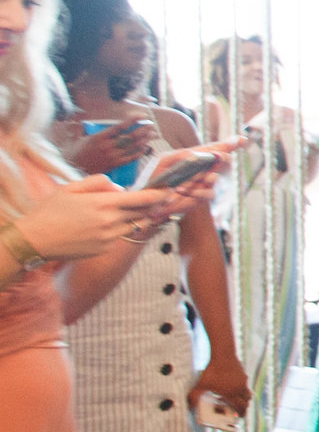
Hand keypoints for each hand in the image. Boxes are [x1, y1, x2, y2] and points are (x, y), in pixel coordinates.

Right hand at [12, 176, 177, 260]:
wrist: (35, 240)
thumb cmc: (51, 211)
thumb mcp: (71, 187)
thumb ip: (99, 182)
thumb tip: (119, 188)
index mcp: (103, 203)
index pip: (143, 199)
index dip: (160, 194)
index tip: (169, 190)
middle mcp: (110, 221)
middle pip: (144, 212)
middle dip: (154, 205)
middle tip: (160, 198)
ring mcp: (109, 237)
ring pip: (135, 225)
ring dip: (139, 217)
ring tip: (135, 209)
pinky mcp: (104, 249)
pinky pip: (120, 236)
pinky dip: (121, 229)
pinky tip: (110, 224)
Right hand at [66, 118, 154, 174]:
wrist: (73, 169)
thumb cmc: (76, 152)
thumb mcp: (79, 138)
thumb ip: (86, 128)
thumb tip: (83, 117)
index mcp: (99, 137)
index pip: (119, 127)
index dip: (131, 121)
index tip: (141, 115)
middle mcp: (107, 146)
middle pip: (129, 137)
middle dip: (142, 130)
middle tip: (150, 124)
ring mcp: (112, 156)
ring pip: (132, 147)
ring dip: (144, 140)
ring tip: (152, 134)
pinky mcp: (115, 165)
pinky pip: (130, 158)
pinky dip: (139, 152)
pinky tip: (145, 147)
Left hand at [189, 354, 251, 421]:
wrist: (223, 354)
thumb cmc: (212, 370)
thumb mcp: (201, 384)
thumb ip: (194, 396)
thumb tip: (189, 406)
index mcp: (231, 394)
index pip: (240, 407)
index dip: (241, 413)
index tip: (240, 417)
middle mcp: (239, 388)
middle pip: (247, 401)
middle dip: (244, 407)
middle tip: (240, 410)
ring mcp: (243, 381)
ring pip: (247, 392)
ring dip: (244, 398)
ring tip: (237, 398)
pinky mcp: (243, 374)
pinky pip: (245, 384)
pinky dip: (241, 388)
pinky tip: (233, 385)